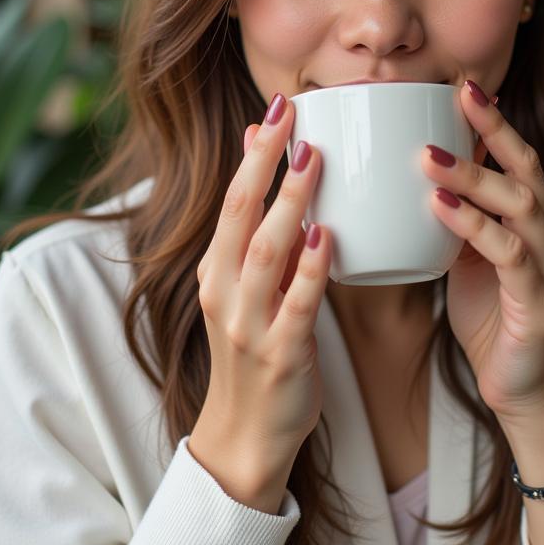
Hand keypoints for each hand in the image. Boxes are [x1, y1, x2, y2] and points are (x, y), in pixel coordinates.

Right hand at [191, 93, 331, 495]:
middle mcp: (222, 292)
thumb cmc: (254, 352)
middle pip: (240, 215)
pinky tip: (328, 237)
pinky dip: (310, 269)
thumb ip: (258, 236)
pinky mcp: (279, 355)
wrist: (244, 438)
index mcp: (215, 271)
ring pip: (265, 252)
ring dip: (288, 203)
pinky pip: (297, 305)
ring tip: (312, 160)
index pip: (233, 200)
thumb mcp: (244, 291)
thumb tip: (267, 172)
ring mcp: (247, 324)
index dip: (255, 152)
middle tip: (291, 113)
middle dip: (264, 161)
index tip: (278, 106)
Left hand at [421, 80, 543, 426]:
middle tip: (457, 95)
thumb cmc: (492, 322)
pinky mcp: (542, 304)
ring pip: (520, 207)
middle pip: (528, 172)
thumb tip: (417, 179)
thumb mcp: (473, 261)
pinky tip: (439, 205)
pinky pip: (508, 254)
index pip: (522, 162)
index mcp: (542, 227)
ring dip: (474, 176)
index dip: (496, 124)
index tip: (463, 88)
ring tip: (428, 154)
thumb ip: (462, 222)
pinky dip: (472, 225)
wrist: (522, 394)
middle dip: (494, 130)